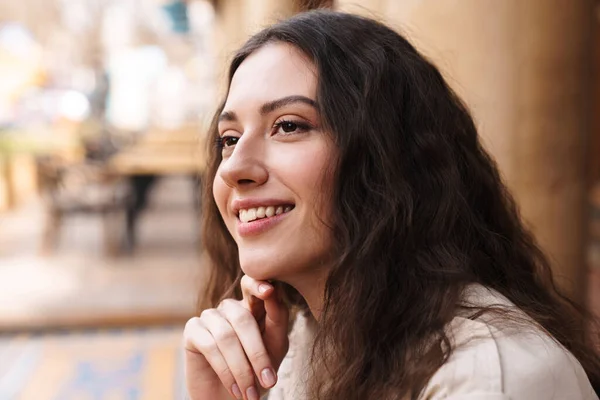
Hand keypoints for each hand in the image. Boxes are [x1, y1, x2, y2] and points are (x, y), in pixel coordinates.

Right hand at [184, 275, 289, 399]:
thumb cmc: (258, 371)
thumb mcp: (276, 345)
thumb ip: (277, 317)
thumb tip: (273, 291)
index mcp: (252, 305)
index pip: (252, 285)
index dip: (258, 285)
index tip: (269, 290)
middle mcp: (229, 308)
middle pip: (243, 318)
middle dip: (257, 353)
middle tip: (269, 382)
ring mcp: (210, 316)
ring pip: (226, 336)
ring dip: (242, 369)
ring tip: (250, 393)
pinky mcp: (192, 330)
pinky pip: (210, 346)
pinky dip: (225, 371)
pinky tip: (235, 388)